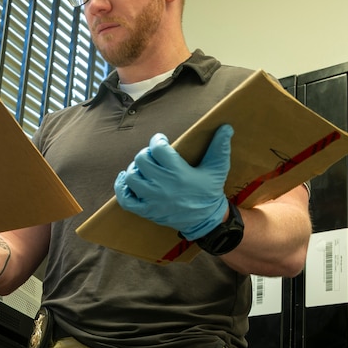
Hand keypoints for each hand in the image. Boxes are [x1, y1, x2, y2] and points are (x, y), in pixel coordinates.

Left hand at [114, 124, 233, 240]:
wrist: (206, 220)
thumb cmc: (209, 192)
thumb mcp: (217, 169)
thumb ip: (220, 147)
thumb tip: (226, 127)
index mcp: (178, 172)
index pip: (158, 149)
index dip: (157, 140)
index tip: (161, 141)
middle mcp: (162, 185)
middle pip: (141, 160)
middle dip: (146, 153)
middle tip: (154, 155)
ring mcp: (152, 199)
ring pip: (131, 177)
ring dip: (135, 168)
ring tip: (144, 167)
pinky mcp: (146, 211)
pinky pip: (125, 199)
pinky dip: (122, 188)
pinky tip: (125, 179)